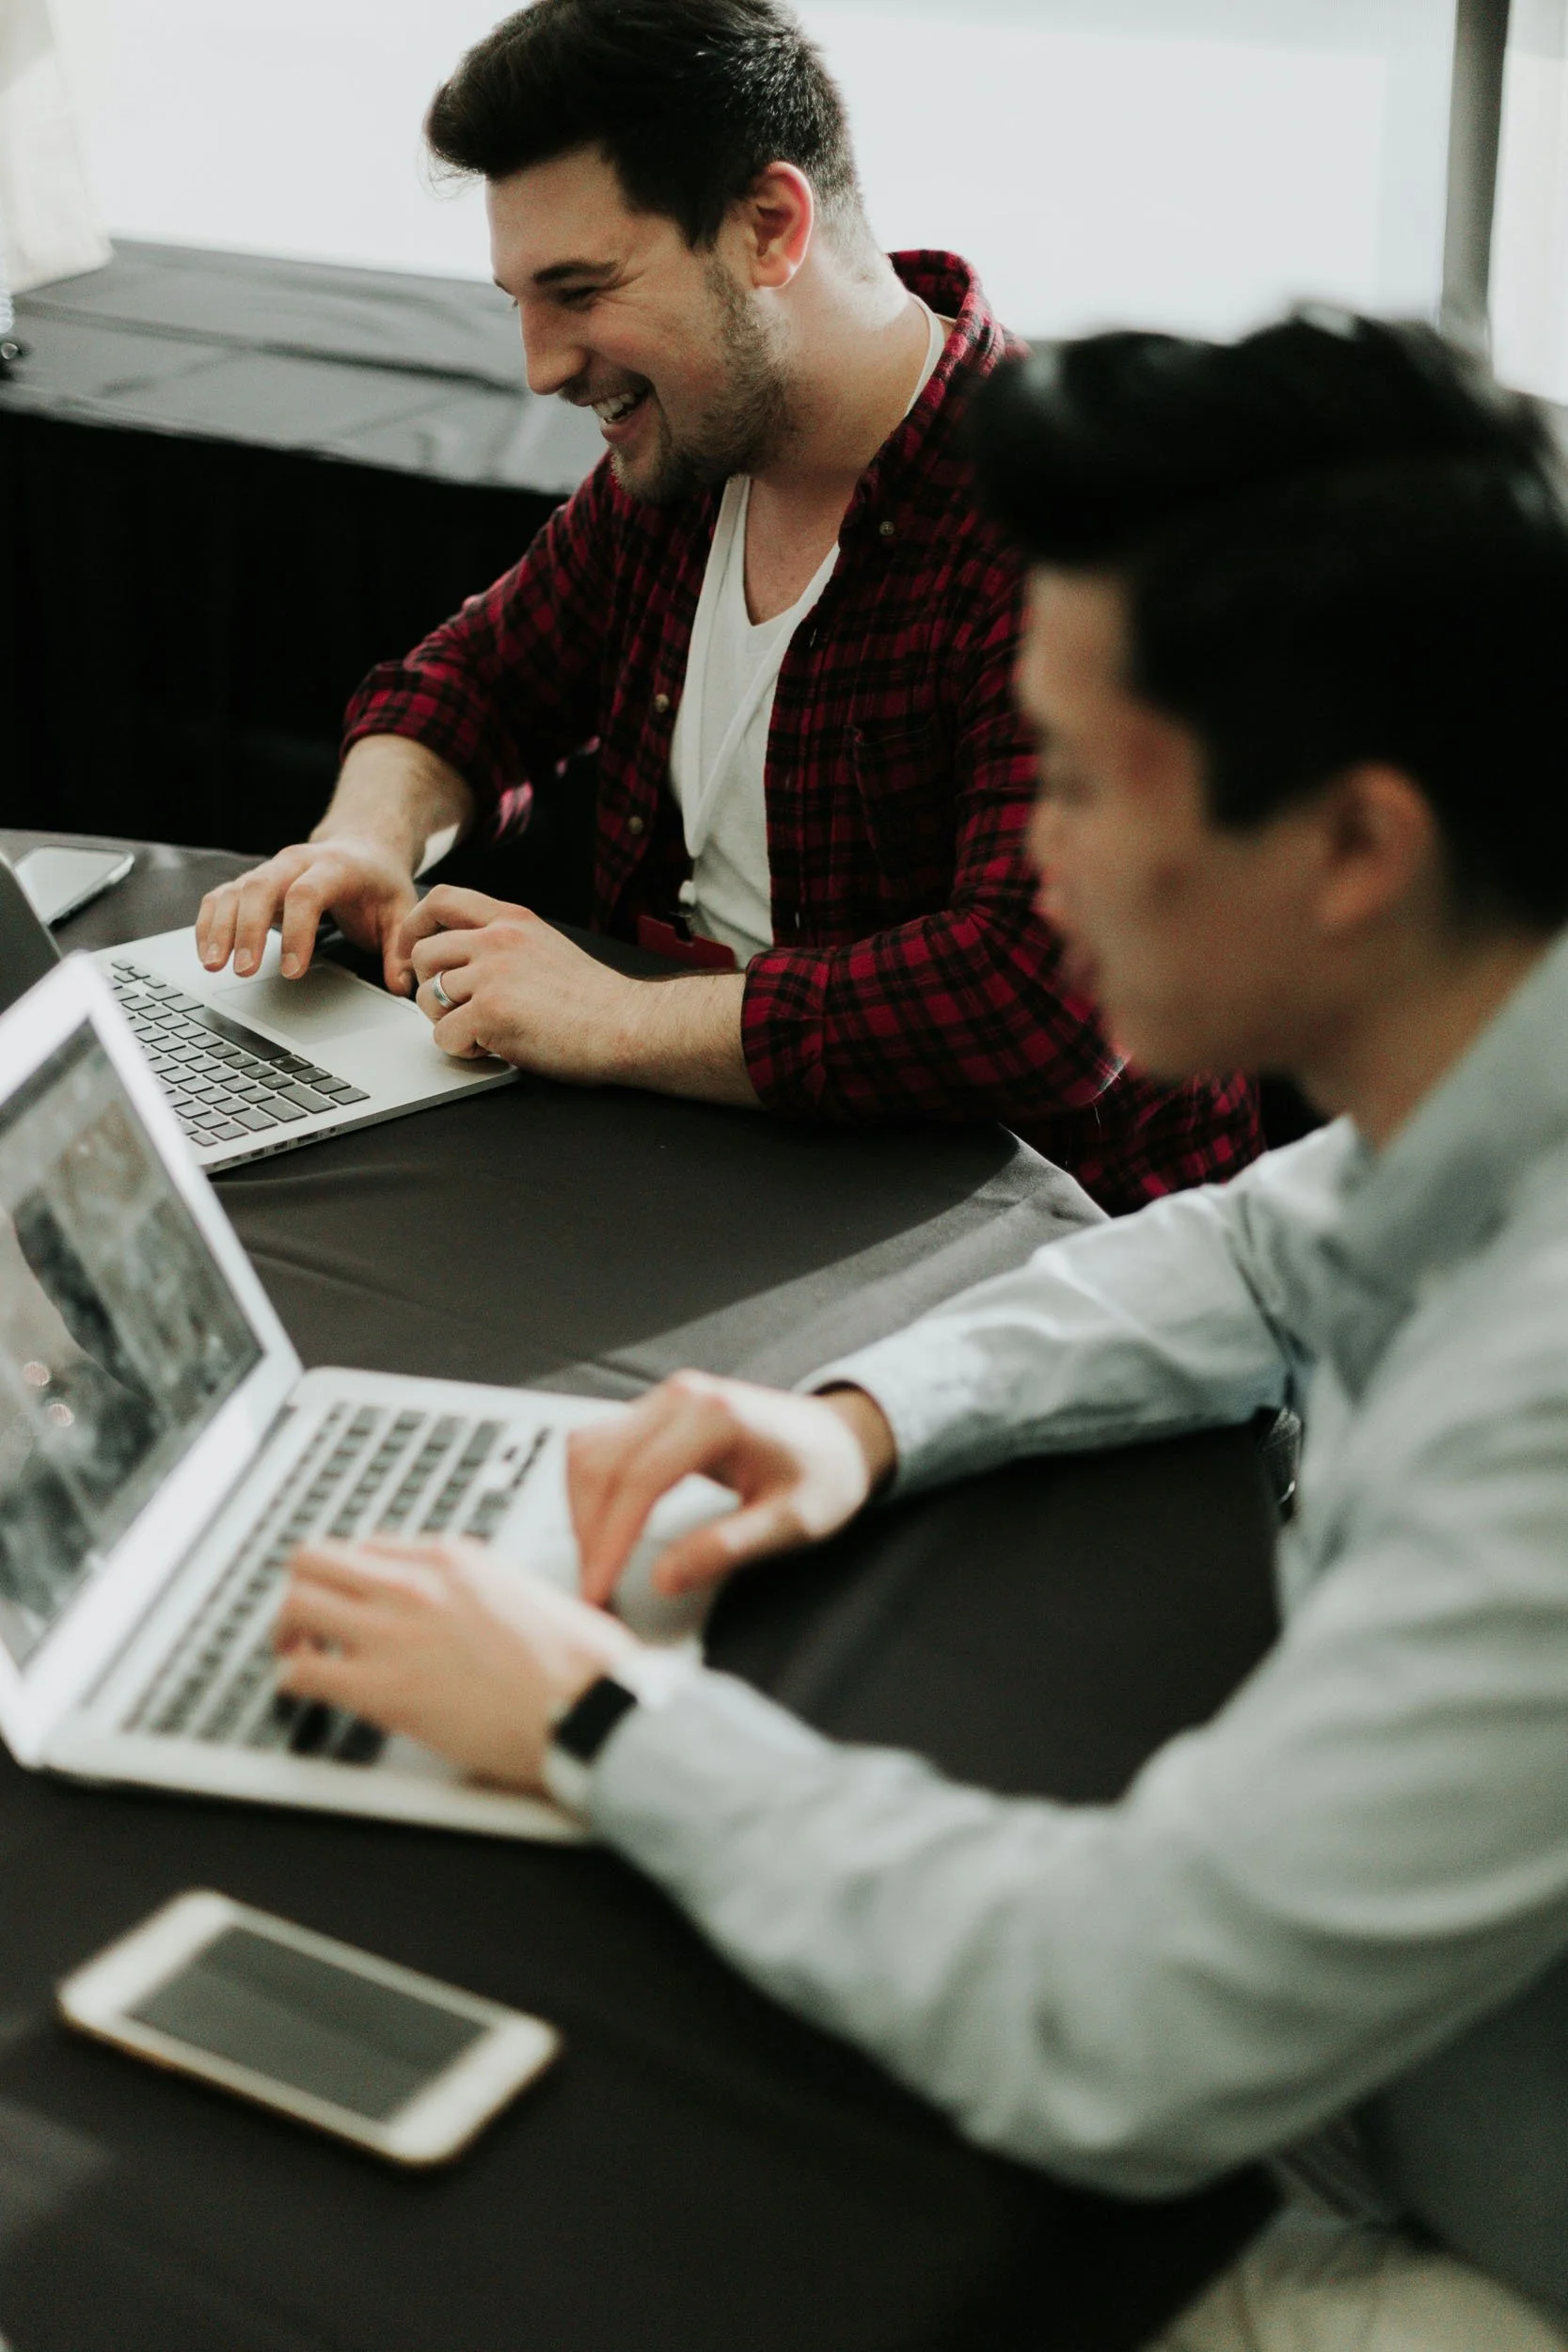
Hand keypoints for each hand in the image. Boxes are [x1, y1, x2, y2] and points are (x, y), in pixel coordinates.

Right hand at [195, 837, 418, 992]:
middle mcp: (296, 862)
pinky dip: (209, 922)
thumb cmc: (378, 882)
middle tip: (244, 971)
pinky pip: (221, 895)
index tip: (292, 971)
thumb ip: (400, 949)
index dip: (297, 932)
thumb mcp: (401, 911)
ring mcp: (271, 869)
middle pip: (261, 888)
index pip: (307, 895)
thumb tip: (403, 986)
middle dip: (248, 930)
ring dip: (220, 927)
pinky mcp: (252, 881)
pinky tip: (207, 952)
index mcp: (335, 867)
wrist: (361, 847)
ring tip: (214, 965)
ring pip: (235, 890)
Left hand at [273, 1536, 639, 1789]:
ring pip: (295, 1604)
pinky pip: (302, 1671)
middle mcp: (413, 1584)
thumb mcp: (527, 1590)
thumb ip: (482, 1586)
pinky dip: (292, 1679)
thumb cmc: (578, 1659)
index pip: (369, 1547)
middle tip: (306, 1619)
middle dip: (302, 1588)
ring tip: (297, 1652)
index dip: (353, 1576)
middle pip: (314, 1559)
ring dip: (288, 1630)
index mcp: (452, 1557)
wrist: (588, 1705)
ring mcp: (393, 1632)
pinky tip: (305, 1690)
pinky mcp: (382, 1688)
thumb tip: (467, 1603)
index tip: (353, 1599)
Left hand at [401, 888, 640, 1078]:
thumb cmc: (596, 1000)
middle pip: (425, 952)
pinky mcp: (490, 1014)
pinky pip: (443, 1035)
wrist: (628, 1026)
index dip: (416, 925)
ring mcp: (492, 975)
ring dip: (446, 1021)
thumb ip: (507, 943)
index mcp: (513, 920)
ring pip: (428, 996)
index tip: (414, 952)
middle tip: (454, 1010)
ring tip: (481, 1032)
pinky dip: (462, 1049)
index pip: (443, 900)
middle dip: (430, 986)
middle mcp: (498, 940)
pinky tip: (491, 1049)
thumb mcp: (547, 947)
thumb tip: (467, 959)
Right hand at [569, 1372, 896, 1607]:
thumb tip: (663, 1578)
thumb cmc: (825, 1474)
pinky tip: (601, 1528)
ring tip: (594, 1564)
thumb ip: (726, 1548)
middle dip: (588, 1531)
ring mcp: (666, 1399)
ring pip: (590, 1449)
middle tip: (592, 1590)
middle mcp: (682, 1397)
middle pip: (601, 1462)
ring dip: (582, 1509)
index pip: (639, 1479)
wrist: (842, 1438)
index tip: (598, 1588)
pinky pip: (603, 1444)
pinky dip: (592, 1489)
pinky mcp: (658, 1411)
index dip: (611, 1540)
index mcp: (716, 1417)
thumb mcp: (790, 1522)